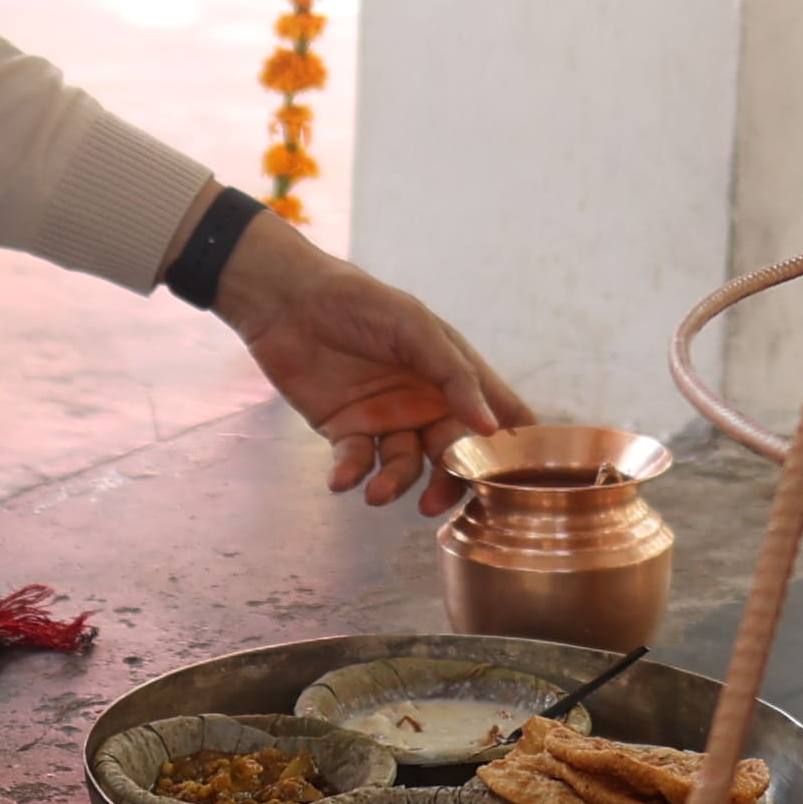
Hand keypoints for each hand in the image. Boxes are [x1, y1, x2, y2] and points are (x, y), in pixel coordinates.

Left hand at [212, 212, 531, 513]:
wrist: (288, 300)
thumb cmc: (360, 302)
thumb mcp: (415, 328)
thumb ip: (454, 376)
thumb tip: (491, 428)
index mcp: (452, 375)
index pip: (497, 416)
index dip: (509, 450)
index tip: (514, 484)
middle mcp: (425, 402)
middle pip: (451, 456)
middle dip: (446, 483)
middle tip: (434, 503)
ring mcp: (385, 419)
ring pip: (403, 466)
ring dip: (394, 483)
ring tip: (378, 493)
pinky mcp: (344, 430)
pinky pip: (356, 462)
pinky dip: (350, 474)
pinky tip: (341, 480)